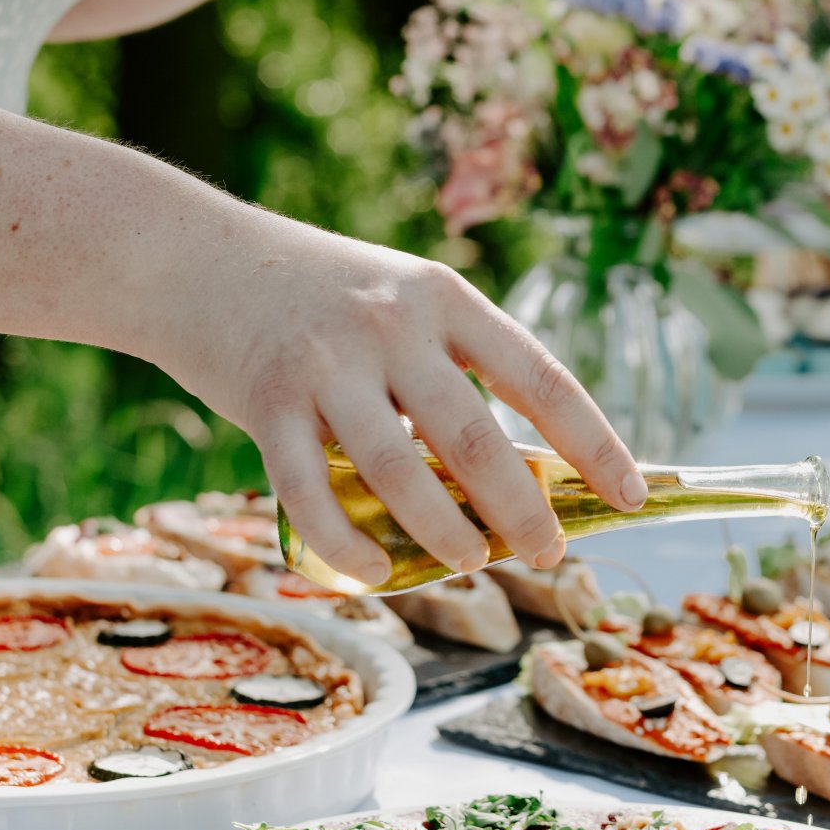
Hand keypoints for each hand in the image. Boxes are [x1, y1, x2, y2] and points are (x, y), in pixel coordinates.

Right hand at [159, 207, 648, 584]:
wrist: (192, 256)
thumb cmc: (319, 296)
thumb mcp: (400, 304)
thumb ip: (453, 373)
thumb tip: (525, 475)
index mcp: (445, 298)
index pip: (543, 377)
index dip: (596, 444)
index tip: (637, 496)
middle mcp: (392, 326)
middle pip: (476, 435)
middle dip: (523, 508)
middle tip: (547, 553)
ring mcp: (327, 364)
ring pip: (399, 472)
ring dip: (445, 532)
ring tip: (472, 563)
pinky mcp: (265, 403)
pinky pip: (312, 495)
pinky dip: (348, 547)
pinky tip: (373, 574)